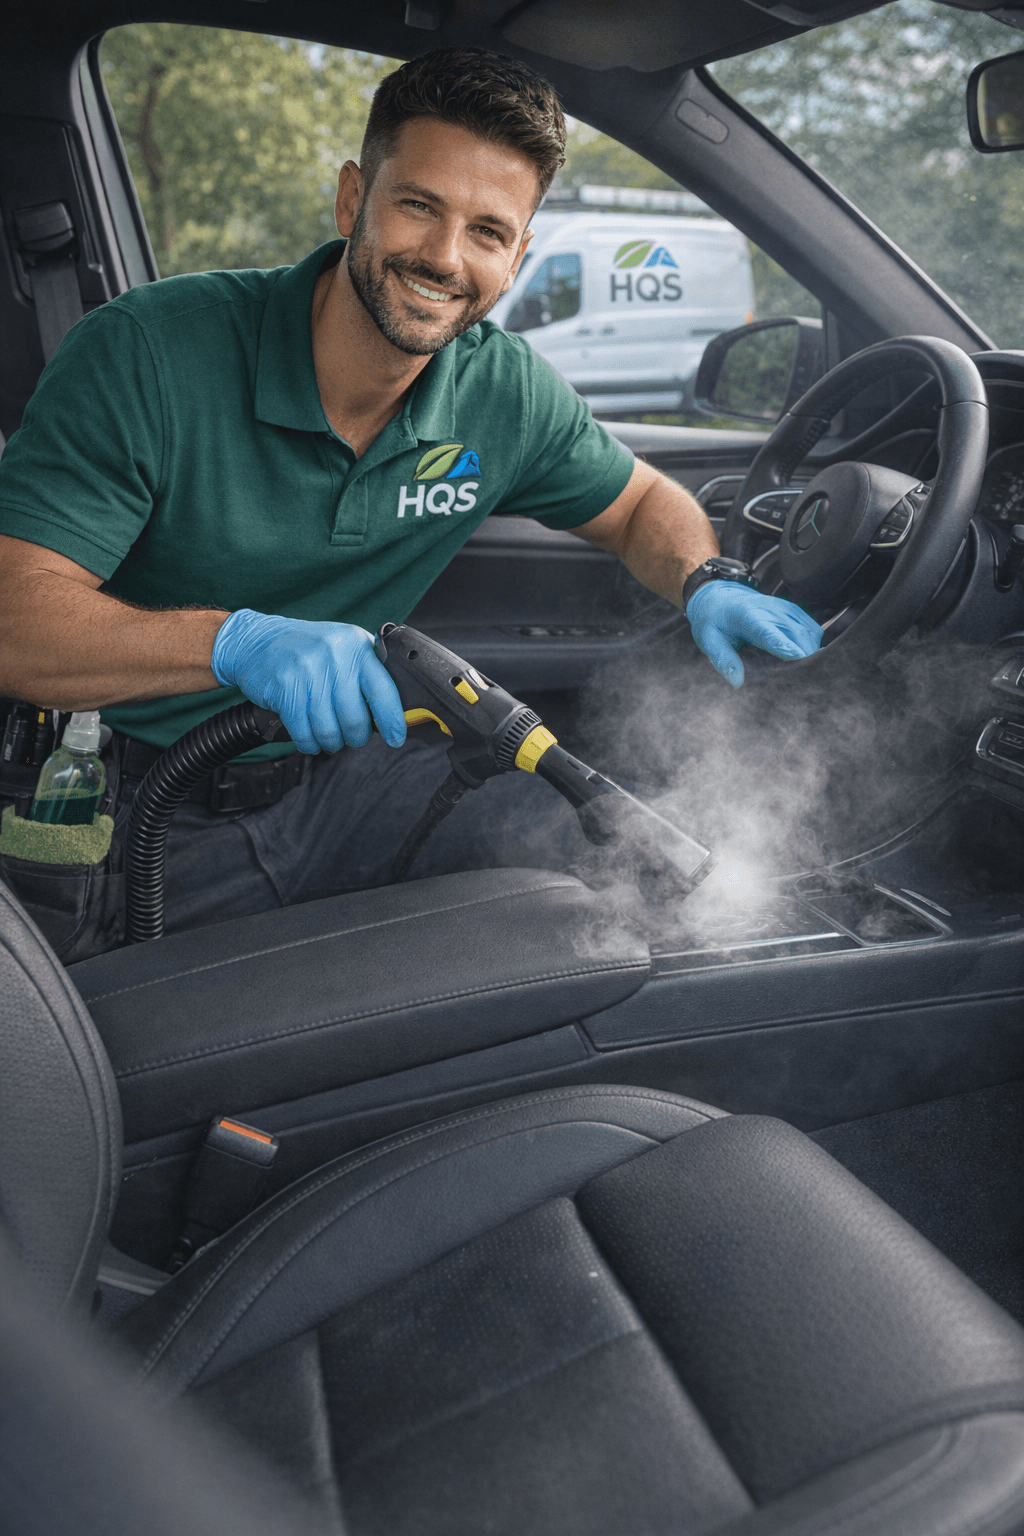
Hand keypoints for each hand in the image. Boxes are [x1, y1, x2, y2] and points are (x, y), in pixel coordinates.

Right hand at [211, 610, 406, 753]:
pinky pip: (304, 732)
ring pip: (329, 730)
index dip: (392, 720)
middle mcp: (334, 655)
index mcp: (356, 646)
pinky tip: (310, 738)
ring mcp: (307, 670)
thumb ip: (367, 673)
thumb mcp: (343, 648)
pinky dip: (309, 743)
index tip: (396, 737)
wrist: (257, 641)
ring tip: (331, 737)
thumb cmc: (307, 650)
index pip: (383, 690)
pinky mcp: (284, 687)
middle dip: (356, 736)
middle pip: (355, 718)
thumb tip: (394, 713)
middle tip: (352, 735)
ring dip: (332, 742)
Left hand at [686, 582, 821, 687]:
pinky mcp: (795, 611)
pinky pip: (813, 631)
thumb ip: (724, 660)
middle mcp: (770, 609)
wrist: (722, 598)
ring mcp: (785, 608)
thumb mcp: (709, 640)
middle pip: (797, 636)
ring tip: (797, 671)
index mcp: (747, 616)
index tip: (799, 658)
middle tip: (798, 682)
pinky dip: (810, 646)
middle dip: (802, 660)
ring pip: (809, 634)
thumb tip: (737, 682)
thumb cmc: (715, 621)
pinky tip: (798, 656)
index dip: (785, 647)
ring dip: (809, 654)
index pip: (770, 633)